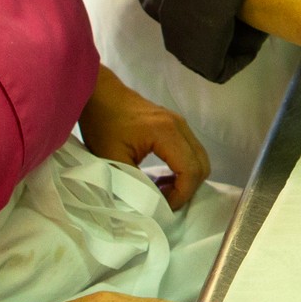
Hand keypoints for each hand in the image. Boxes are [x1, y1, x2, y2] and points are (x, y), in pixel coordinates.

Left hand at [79, 67, 207, 207]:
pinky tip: (163, 177)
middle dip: (188, 189)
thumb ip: (135, 184)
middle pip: (202, 165)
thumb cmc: (102, 124)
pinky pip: (191, 151)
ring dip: (187, 179)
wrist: (98, 93)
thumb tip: (152, 206)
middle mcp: (180, 126)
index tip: (163, 207)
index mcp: (167, 133)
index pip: (190, 171)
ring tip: (163, 190)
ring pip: (199, 158)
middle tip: (165, 202)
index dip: (182, 195)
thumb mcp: (112, 159)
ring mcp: (180, 123)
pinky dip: (184, 168)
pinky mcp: (175, 124)